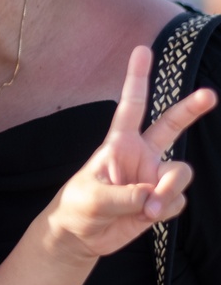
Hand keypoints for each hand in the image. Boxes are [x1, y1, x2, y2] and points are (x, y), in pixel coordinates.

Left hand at [49, 45, 216, 260]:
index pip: (131, 106)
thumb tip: (154, 197)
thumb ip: (124, 196)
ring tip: (147, 208)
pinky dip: (166, 208)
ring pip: (181, 173)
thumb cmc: (78, 207)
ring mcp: (153, 176)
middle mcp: (140, 154)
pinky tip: (147, 216)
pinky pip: (177, 200)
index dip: (137, 78)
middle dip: (190, 109)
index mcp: (118, 143)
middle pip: (171, 125)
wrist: (80, 236)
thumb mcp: (93, 199)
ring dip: (169, 190)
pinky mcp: (161, 198)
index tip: (141, 49)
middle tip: (210, 94)